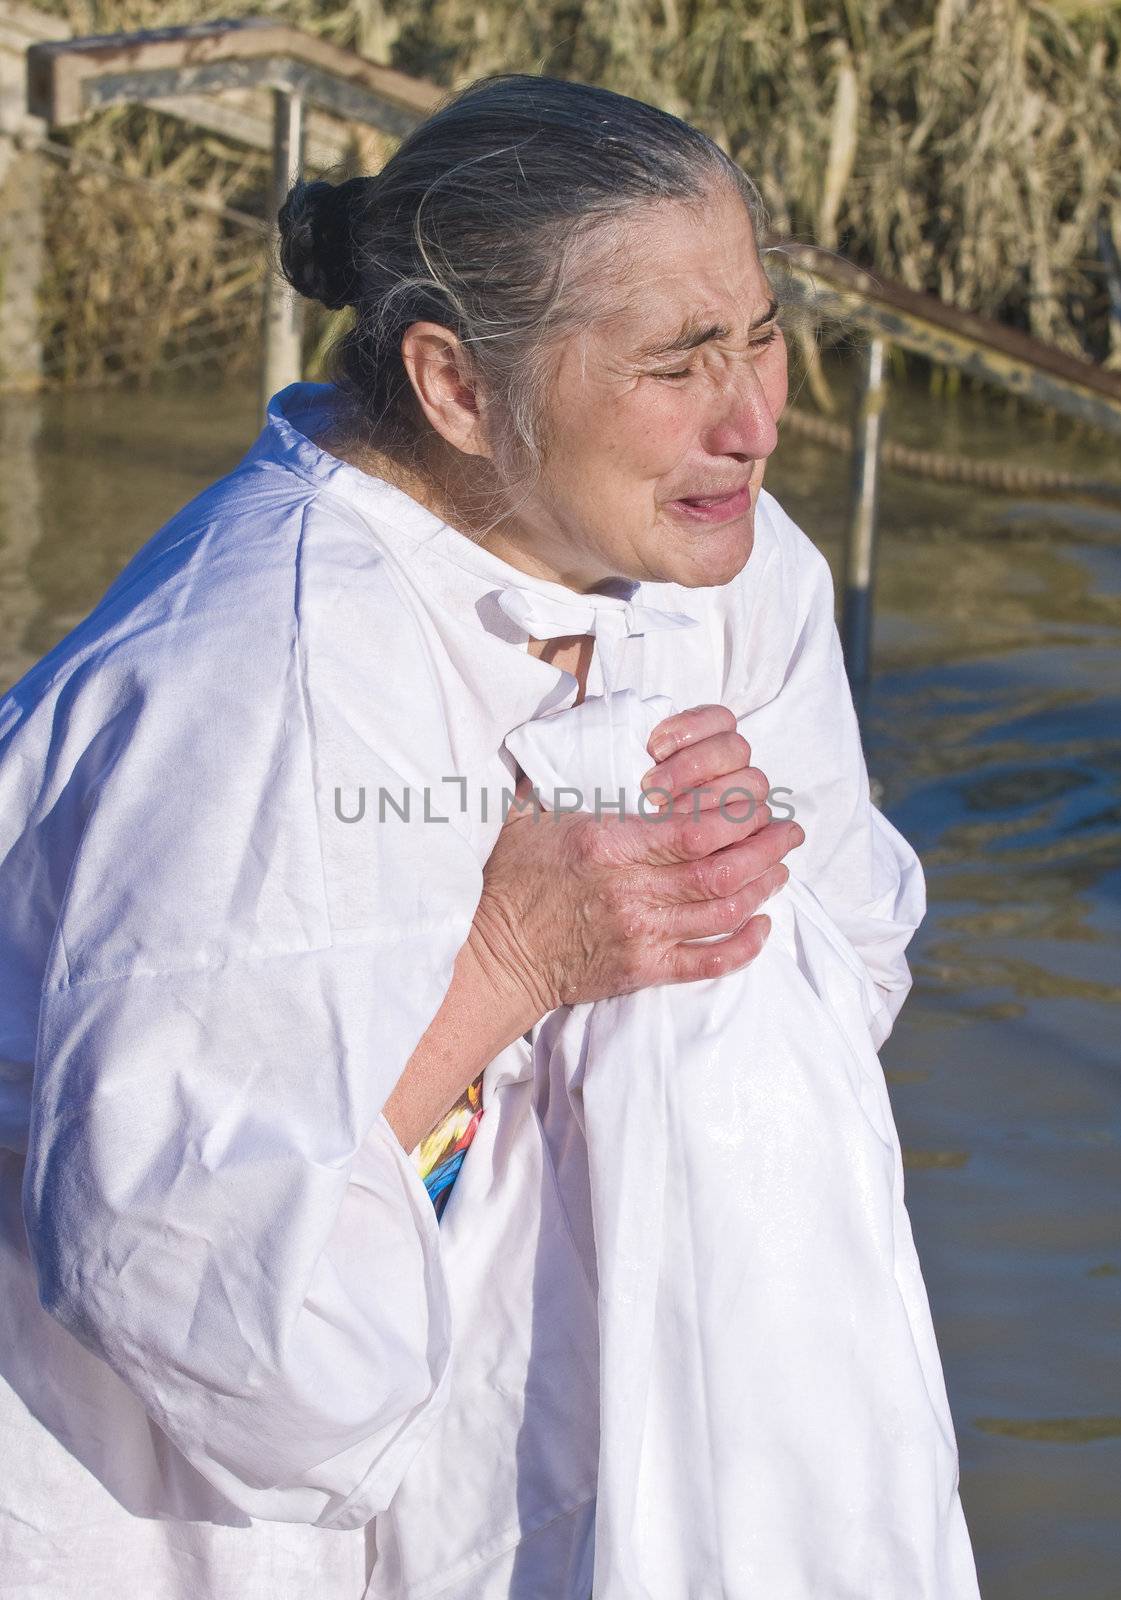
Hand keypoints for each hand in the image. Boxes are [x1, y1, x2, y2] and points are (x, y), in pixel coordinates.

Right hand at [468, 703, 803, 1025]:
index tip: (758, 801)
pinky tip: (761, 925)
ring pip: (724, 911)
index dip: (740, 814)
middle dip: (767, 848)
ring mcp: (641, 934)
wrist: (493, 952)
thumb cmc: (513, 877)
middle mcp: (631, 889)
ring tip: (781, 868)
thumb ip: (565, 771)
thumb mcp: (531, 813)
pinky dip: (745, 945)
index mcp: (608, 843)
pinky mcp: (643, 970)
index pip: (695, 826)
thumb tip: (585, 720)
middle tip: (790, 832)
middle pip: (722, 869)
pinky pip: (709, 962)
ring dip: (763, 888)